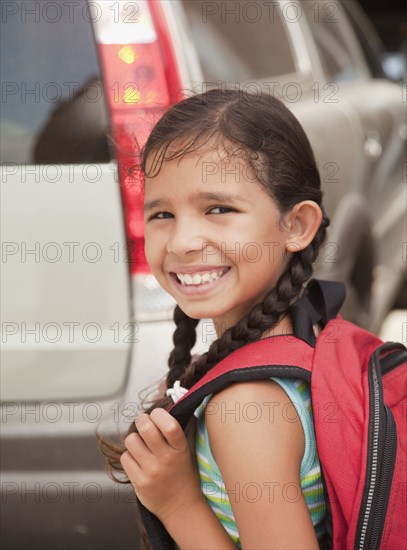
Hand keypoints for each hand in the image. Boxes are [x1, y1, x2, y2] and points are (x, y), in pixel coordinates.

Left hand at [120, 408, 201, 522]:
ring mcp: (151, 472)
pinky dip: (130, 456)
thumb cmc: (182, 472)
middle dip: (141, 420)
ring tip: (142, 445)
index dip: (159, 414)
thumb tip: (164, 405)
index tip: (156, 414)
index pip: (169, 425)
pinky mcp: (139, 482)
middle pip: (146, 428)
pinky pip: (126, 458)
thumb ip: (176, 430)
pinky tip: (139, 461)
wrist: (181, 506)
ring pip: (131, 441)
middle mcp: (166, 459)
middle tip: (143, 423)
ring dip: (135, 439)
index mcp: (180, 449)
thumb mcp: (186, 450)